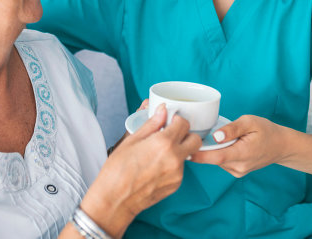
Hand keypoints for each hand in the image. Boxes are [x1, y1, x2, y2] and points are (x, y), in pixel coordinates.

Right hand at [81, 104, 201, 236]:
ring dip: (178, 150)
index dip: (177, 120)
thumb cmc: (118, 170)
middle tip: (172, 135)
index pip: (184, 124)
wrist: (116, 199)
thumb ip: (151, 124)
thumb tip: (162, 111)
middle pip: (195, 140)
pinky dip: (173, 165)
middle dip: (186, 135)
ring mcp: (177, 174)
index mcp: (164, 143)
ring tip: (158, 154)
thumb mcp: (131, 140)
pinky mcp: (176, 185)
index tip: (170, 122)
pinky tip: (156, 167)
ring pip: (188, 155)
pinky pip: (180, 169)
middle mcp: (175, 158)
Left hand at [189, 115, 290, 176]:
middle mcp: (238, 167)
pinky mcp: (237, 171)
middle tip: (191, 135)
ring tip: (210, 137)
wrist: (282, 146)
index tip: (184, 148)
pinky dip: (218, 153)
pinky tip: (221, 144)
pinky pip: (222, 162)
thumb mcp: (250, 122)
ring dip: (210, 150)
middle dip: (201, 148)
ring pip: (216, 160)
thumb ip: (232, 129)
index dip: (198, 154)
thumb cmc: (267, 131)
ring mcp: (238, 171)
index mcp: (242, 154)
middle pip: (213, 158)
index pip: (215, 157)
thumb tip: (216, 136)